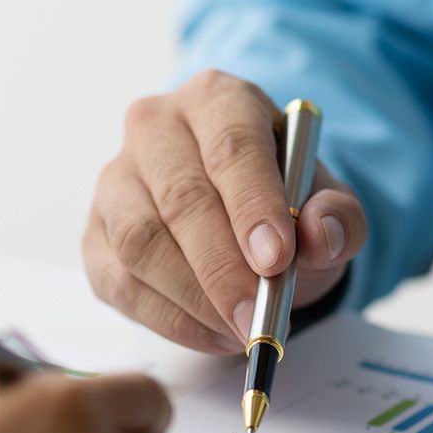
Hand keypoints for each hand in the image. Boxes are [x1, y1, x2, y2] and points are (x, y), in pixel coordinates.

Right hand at [84, 69, 367, 352]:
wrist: (240, 218)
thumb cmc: (280, 201)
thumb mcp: (326, 203)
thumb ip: (337, 216)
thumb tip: (322, 236)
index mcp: (216, 99)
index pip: (230, 146)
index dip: (253, 205)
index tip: (277, 261)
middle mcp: (154, 128)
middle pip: (181, 198)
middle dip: (222, 268)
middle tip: (258, 317)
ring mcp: (116, 181)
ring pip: (139, 242)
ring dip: (193, 299)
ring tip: (241, 329)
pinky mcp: (95, 234)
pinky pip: (121, 283)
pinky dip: (170, 320)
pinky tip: (213, 333)